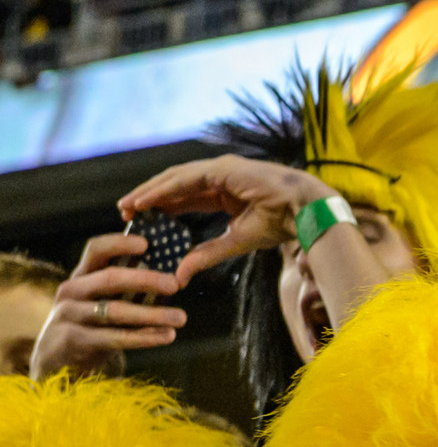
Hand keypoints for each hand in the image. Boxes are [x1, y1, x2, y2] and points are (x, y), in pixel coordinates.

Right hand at [26, 233, 187, 380]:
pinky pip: (115, 337)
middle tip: (175, 284)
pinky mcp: (74, 339)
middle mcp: (72, 290)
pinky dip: (144, 337)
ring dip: (152, 314)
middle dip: (145, 279)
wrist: (58, 358)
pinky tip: (167, 336)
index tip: (147, 243)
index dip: (119, 244)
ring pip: (114, 311)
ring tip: (181, 317)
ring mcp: (69, 315)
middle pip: (109, 278)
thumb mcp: (102, 301)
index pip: (96, 250)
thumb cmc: (92, 323)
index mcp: (81, 275)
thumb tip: (173, 279)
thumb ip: (128, 289)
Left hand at [116, 156, 334, 287]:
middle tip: (125, 212)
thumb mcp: (234, 243)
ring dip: (149, 193)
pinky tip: (144, 201)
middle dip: (149, 198)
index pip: (185, 197)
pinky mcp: (220, 169)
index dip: (163, 207)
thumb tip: (180, 277)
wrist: (303, 211)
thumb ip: (206, 255)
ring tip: (127, 206)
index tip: (142, 219)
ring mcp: (219, 170)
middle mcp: (220, 177)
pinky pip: (183, 180)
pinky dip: (161, 190)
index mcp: (226, 191)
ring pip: (174, 180)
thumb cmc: (280, 224)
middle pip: (174, 186)